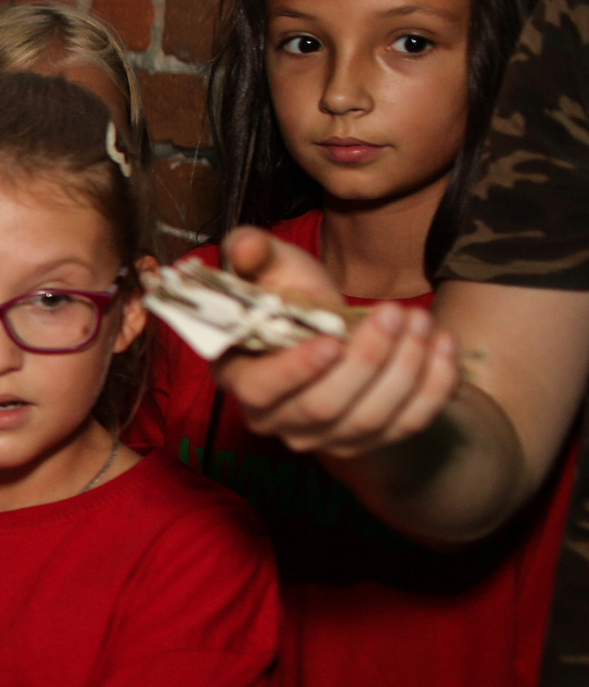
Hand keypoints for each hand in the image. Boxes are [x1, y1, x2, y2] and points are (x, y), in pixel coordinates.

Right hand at [213, 226, 460, 455]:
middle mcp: (276, 420)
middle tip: (395, 313)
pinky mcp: (369, 441)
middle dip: (367, 360)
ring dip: (405, 368)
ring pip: (369, 418)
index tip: (332, 341)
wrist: (331, 332)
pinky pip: (407, 425)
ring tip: (422, 321)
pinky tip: (444, 345)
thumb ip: (253, 251)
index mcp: (241, 378)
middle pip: (323, 407)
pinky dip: (433, 387)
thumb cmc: (292, 299)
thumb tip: (249, 245)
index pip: (259, 389)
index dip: (294, 370)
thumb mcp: (271, 268)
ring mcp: (324, 437)